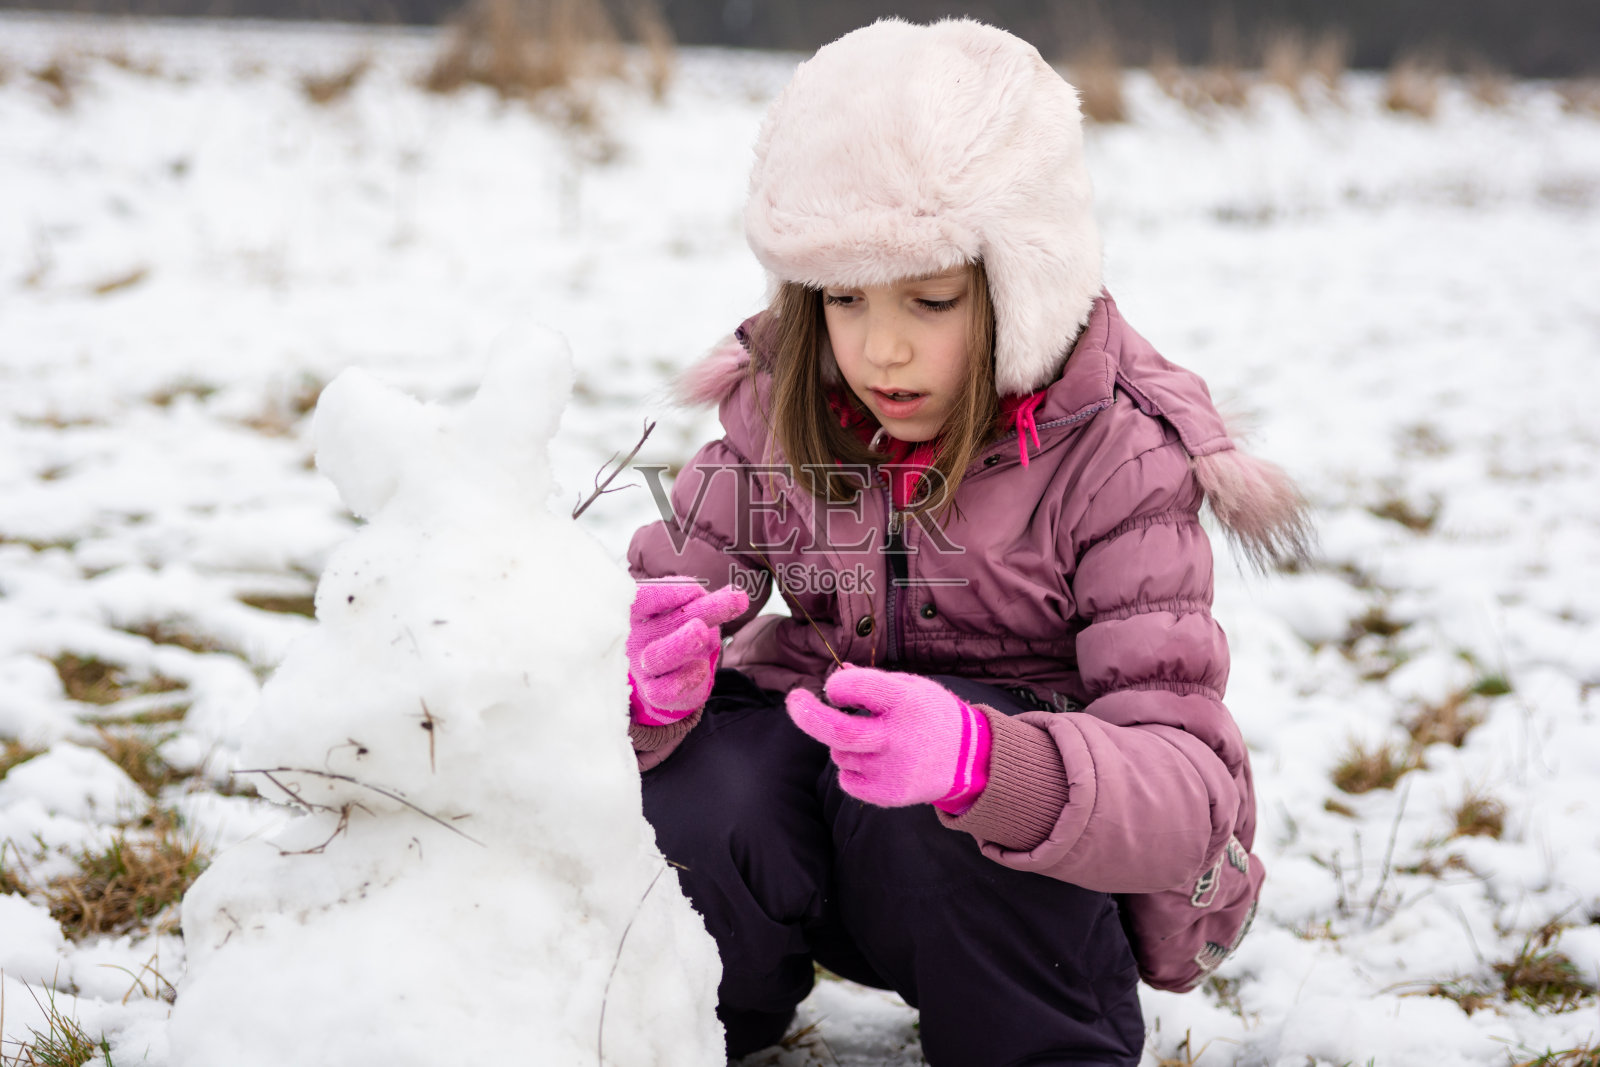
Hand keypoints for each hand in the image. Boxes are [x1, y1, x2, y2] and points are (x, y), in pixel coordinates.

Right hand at [627, 578, 748, 725]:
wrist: (667, 674)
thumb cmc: (678, 632)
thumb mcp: (693, 613)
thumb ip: (712, 603)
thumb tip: (739, 596)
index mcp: (640, 611)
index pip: (644, 596)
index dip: (667, 592)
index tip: (697, 590)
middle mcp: (637, 637)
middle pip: (663, 624)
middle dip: (697, 614)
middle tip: (714, 611)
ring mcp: (642, 666)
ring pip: (656, 657)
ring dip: (680, 645)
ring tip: (703, 634)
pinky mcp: (653, 691)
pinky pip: (663, 690)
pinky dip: (683, 680)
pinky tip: (702, 668)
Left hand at [785, 667, 990, 810]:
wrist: (969, 761)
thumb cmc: (932, 716)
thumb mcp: (912, 687)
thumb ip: (873, 682)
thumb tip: (836, 676)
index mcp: (905, 702)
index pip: (857, 688)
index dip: (838, 686)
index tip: (834, 689)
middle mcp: (897, 738)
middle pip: (838, 731)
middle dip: (807, 715)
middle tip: (794, 701)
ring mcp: (892, 770)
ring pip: (839, 755)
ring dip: (843, 744)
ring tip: (873, 740)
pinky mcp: (889, 794)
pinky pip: (847, 780)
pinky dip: (850, 768)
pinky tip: (874, 761)